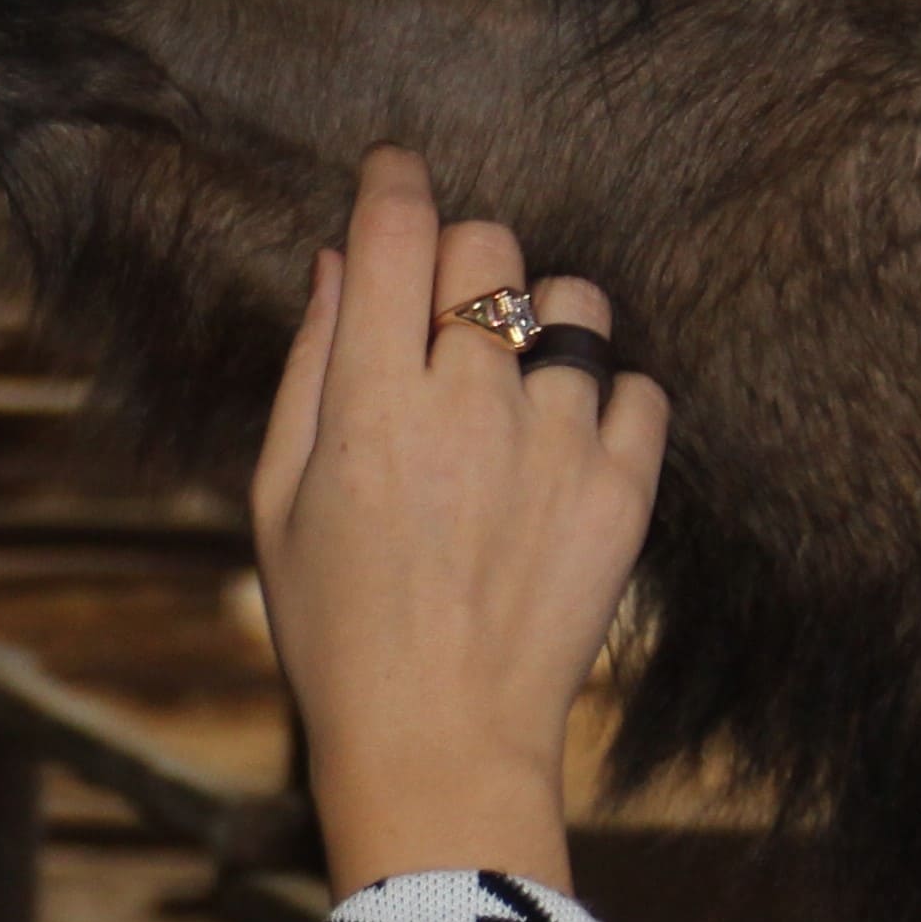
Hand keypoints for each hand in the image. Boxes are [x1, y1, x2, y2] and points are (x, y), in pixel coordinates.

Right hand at [250, 148, 668, 898]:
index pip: (396, 231)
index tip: (394, 177)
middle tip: (443, 319)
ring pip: (575, 303)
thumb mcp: (280, 499)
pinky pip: (640, 388)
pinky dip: (607, 400)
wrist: (438, 744)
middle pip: (489, 244)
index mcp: (372, 407)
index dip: (394, 182)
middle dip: (461, 258)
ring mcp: (556, 447)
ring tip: (514, 389)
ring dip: (541, 323)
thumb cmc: (337, 629)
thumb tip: (345, 258)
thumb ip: (311, 368)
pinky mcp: (622, 494)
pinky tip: (565, 448)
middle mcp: (470, 409)